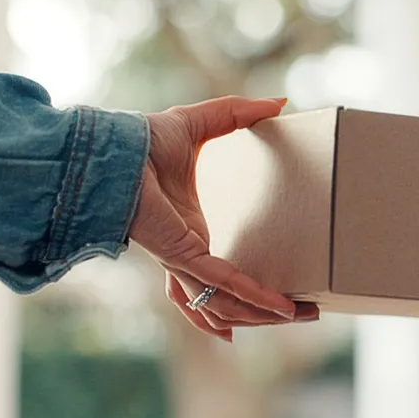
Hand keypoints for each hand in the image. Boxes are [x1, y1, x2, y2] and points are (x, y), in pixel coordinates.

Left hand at [130, 96, 318, 340]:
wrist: (116, 148)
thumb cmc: (144, 140)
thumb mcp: (201, 123)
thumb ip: (239, 114)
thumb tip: (278, 102)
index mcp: (190, 231)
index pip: (219, 275)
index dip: (246, 291)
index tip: (275, 300)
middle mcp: (187, 253)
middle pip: (225, 302)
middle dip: (263, 314)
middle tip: (302, 314)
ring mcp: (184, 259)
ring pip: (226, 304)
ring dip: (263, 315)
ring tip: (299, 315)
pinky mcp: (183, 255)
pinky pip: (224, 285)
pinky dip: (253, 298)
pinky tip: (281, 306)